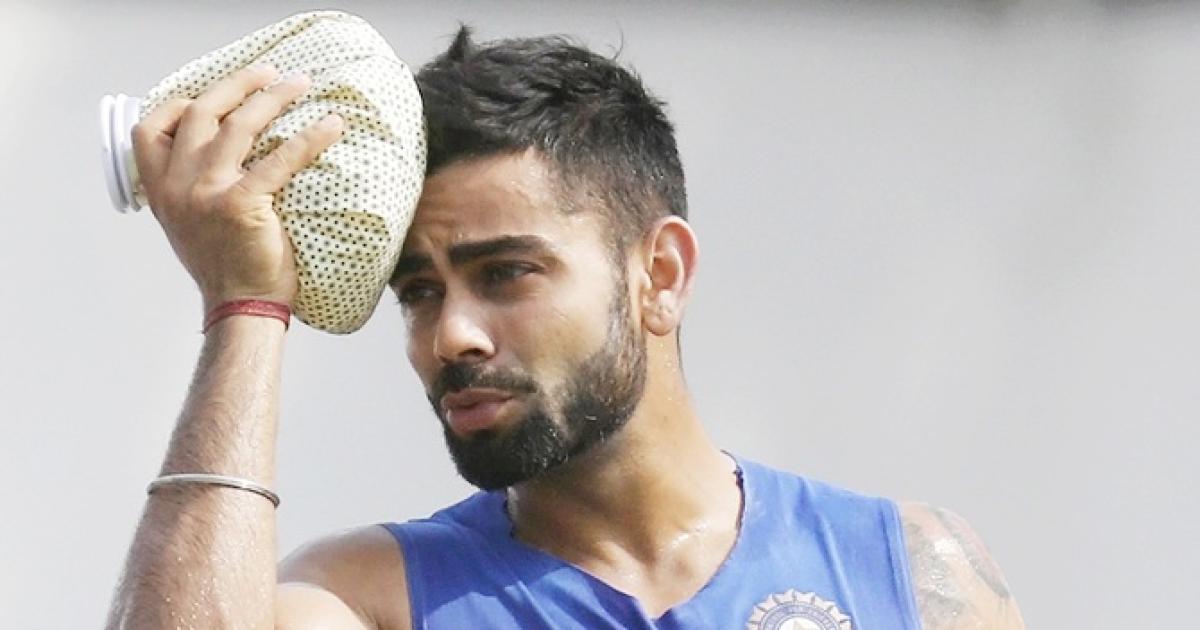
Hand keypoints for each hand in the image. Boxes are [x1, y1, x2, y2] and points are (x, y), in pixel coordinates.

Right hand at [131, 64, 344, 311]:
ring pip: (239, 125)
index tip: (211, 95)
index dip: (179, 104)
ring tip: (300, 84)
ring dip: (272, 97)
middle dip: (237, 84)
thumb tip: (218, 152)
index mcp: (160, 190)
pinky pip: (280, 158)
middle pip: (200, 112)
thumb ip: (190, 188)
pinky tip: (332, 126)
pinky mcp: (241, 203)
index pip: (148, 129)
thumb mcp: (189, 223)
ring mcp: (206, 192)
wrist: (240, 307)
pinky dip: (310, 137)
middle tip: (270, 72)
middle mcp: (176, 186)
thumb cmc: (225, 267)